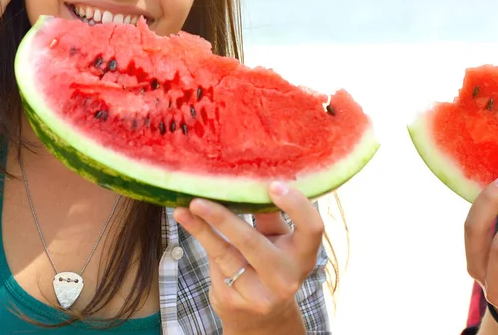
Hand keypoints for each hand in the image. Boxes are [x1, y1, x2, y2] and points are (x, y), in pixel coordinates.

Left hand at [173, 182, 323, 333]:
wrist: (261, 318)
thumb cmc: (272, 263)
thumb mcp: (277, 239)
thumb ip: (269, 214)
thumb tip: (250, 178)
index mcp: (304, 255)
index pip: (312, 228)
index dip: (296, 205)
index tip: (273, 185)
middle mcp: (286, 278)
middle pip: (252, 242)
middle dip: (223, 219)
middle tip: (199, 200)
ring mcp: (259, 294)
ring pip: (224, 253)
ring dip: (201, 227)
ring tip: (185, 208)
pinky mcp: (233, 301)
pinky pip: (214, 263)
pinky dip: (202, 239)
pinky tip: (188, 221)